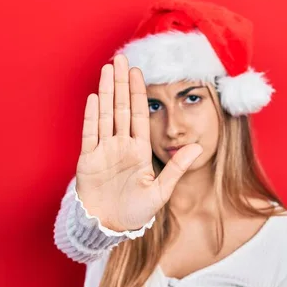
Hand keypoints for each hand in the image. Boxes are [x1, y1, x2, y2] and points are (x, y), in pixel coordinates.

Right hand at [75, 54, 202, 231]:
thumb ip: (177, 168)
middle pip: (120, 108)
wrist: (109, 228)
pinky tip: (94, 98)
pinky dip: (91, 116)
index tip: (139, 73)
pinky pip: (89, 134)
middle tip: (121, 59)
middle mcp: (120, 146)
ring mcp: (103, 151)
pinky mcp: (88, 160)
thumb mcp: (160, 192)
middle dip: (121, 84)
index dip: (138, 94)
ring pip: (105, 115)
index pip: (138, 116)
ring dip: (106, 92)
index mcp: (138, 151)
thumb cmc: (135, 213)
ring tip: (107, 70)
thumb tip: (199, 147)